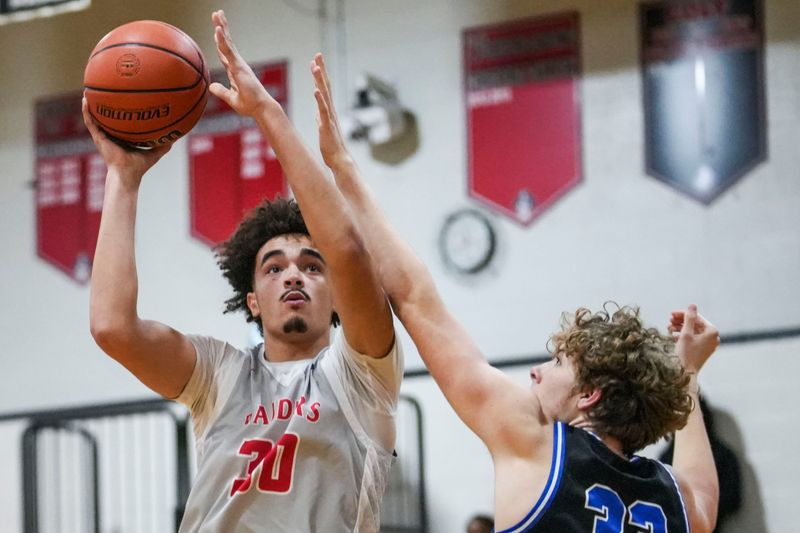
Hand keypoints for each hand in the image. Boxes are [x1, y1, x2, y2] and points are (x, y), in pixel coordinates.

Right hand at [82, 97, 169, 184]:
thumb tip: (175, 138)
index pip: (120, 125)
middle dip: (105, 107)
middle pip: (106, 119)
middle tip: (104, 92)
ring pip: (95, 118)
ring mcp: (102, 137)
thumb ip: (163, 146)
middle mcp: (111, 137)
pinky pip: (90, 122)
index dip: (120, 115)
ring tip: (89, 91)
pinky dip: (86, 111)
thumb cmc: (139, 167)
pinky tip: (85, 99)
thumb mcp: (153, 153)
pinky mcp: (98, 137)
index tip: (122, 101)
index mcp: (122, 140)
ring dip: (91, 105)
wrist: (127, 173)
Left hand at [209, 10, 272, 116]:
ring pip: (227, 42)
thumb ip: (221, 91)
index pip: (225, 52)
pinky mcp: (239, 67)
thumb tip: (211, 86)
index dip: (220, 41)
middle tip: (217, 13)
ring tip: (217, 14)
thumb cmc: (250, 105)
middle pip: (226, 43)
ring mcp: (239, 64)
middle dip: (221, 27)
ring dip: (221, 27)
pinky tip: (217, 30)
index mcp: (235, 70)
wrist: (261, 108)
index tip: (216, 29)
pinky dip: (222, 40)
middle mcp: (237, 64)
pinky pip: (228, 51)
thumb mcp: (231, 99)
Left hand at [311, 53, 354, 171]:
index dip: (320, 74)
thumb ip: (321, 118)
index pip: (324, 88)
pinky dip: (319, 100)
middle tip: (318, 55)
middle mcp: (330, 110)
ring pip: (324, 95)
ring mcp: (329, 116)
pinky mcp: (327, 125)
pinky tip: (315, 90)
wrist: (338, 159)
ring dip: (319, 80)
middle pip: (326, 86)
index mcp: (328, 110)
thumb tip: (317, 112)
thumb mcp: (323, 128)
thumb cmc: (331, 145)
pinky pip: (323, 110)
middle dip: (321, 70)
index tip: (316, 61)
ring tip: (314, 66)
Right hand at [669, 304, 719, 373]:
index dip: (683, 314)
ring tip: (668, 328)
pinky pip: (693, 338)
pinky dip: (684, 336)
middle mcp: (713, 337)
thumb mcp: (686, 333)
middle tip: (669, 320)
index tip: (670, 314)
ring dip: (681, 328)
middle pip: (695, 324)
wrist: (685, 374)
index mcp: (712, 332)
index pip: (697, 317)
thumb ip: (689, 318)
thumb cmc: (686, 354)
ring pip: (693, 331)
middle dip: (681, 321)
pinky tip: (673, 336)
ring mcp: (709, 344)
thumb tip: (692, 305)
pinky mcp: (703, 350)